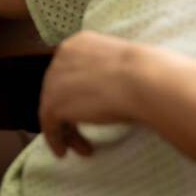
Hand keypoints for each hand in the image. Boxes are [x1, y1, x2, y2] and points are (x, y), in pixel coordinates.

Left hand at [38, 30, 146, 158]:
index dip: (74, 92)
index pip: (69, 70)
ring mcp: (54, 79)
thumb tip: (110, 90)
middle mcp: (62, 56)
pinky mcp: (53, 103)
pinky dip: (55, 140)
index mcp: (80, 43)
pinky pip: (49, 125)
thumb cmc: (146, 74)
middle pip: (57, 89)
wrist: (144, 81)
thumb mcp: (122, 65)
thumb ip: (106, 74)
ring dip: (67, 130)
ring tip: (84, 148)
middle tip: (83, 131)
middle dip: (69, 113)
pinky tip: (65, 152)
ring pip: (53, 108)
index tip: (86, 109)